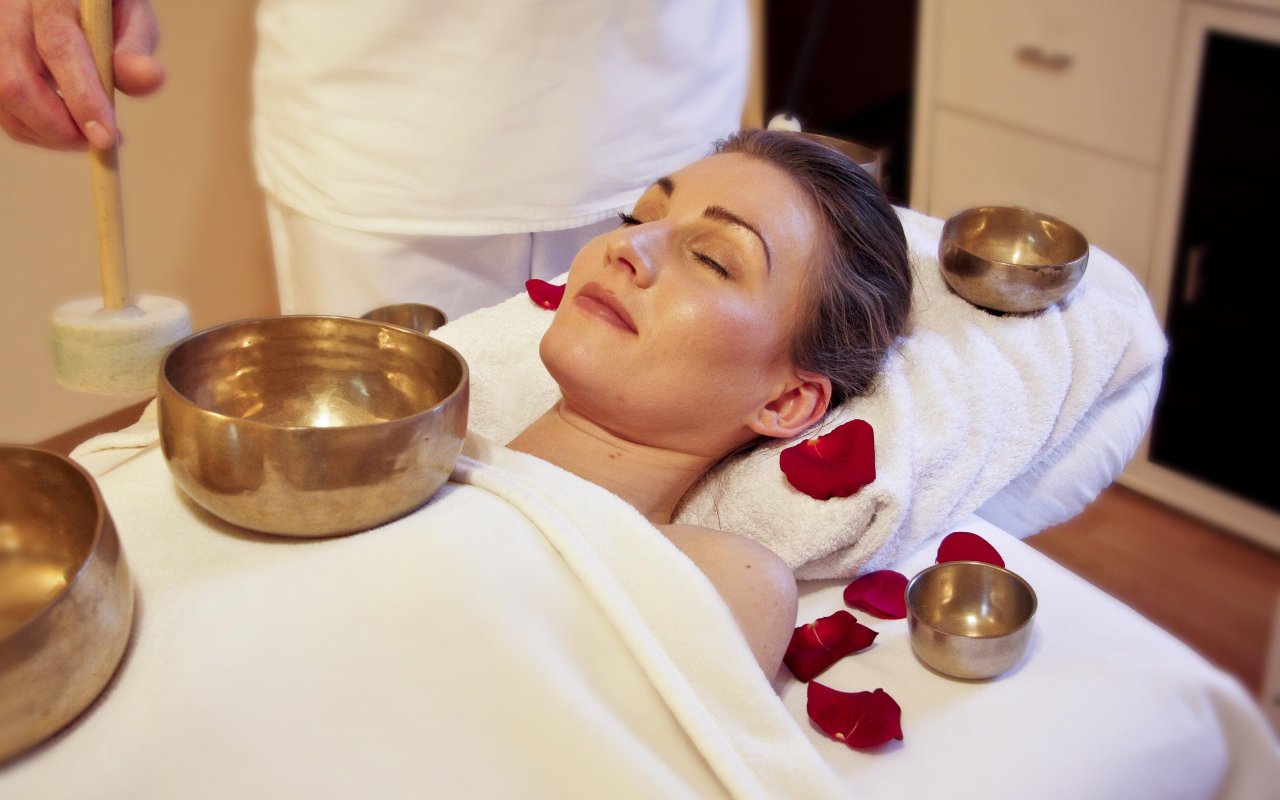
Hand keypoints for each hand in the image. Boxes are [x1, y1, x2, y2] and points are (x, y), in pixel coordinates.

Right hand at [0, 0, 162, 149]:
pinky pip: (2, 106)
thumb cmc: (107, 5)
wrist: (80, 0)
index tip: (106, 137)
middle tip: (101, 142)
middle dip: (59, 127)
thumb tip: (148, 79)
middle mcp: (10, 11)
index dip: (82, 97)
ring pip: (5, 98)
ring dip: (49, 132)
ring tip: (90, 133)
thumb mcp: (130, 14)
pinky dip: (36, 128)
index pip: (58, 46)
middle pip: (14, 79)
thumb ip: (134, 47)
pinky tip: (68, 125)